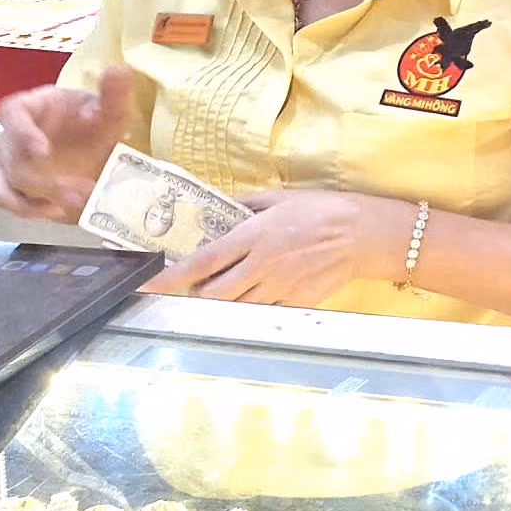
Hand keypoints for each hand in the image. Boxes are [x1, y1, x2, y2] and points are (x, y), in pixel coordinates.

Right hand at [0, 66, 133, 221]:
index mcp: (32, 107)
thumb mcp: (109, 115)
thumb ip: (113, 95)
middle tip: (83, 191)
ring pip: (8, 181)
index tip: (42, 150)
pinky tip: (54, 211)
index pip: (11, 112)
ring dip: (42, 196)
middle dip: (48, 179)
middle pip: (14, 157)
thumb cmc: (92, 128)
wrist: (93, 156)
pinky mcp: (7, 183)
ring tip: (76, 204)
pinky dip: (28, 208)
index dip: (21, 131)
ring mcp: (6, 159)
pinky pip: (6, 198)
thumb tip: (119, 68)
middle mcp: (12, 132)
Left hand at [149, 189, 402, 307]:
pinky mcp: (295, 302)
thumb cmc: (323, 209)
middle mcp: (260, 266)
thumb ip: (247, 205)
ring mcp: (278, 288)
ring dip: (223, 300)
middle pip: (212, 293)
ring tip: (229, 286)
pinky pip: (263, 312)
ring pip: (235, 307)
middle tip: (199, 282)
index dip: (169, 277)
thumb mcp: (281, 198)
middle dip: (198, 292)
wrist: (364, 234)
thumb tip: (223, 210)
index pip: (201, 261)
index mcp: (253, 236)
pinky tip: (259, 293)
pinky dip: (253, 306)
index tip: (147, 284)